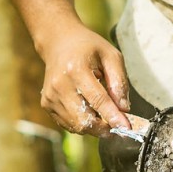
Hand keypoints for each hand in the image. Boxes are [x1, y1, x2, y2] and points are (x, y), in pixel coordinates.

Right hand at [38, 22, 130, 136]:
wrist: (58, 43)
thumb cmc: (88, 48)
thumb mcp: (111, 56)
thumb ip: (119, 81)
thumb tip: (124, 109)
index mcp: (76, 69)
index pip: (98, 100)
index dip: (113, 117)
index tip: (126, 128)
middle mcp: (60, 85)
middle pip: (84, 119)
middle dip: (103, 128)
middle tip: (117, 127)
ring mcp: (50, 96)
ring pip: (76, 126)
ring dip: (93, 127)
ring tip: (102, 115)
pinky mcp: (46, 104)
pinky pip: (68, 124)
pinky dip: (82, 124)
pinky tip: (88, 112)